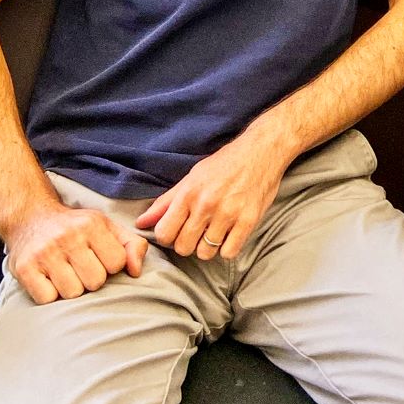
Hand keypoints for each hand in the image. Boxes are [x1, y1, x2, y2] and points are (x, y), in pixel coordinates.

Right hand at [5, 203, 148, 304]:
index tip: (99, 258)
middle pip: (95, 281)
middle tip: (81, 267)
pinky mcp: (24, 269)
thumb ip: (132, 245)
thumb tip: (136, 271)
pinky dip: (50, 295)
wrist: (31, 219)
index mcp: (91, 224)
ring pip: (73, 293)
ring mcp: (44, 253)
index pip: (117, 262)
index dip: (111, 265)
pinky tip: (49, 279)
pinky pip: (48, 299)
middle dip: (91, 279)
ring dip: (71, 288)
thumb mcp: (107, 227)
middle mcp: (68, 237)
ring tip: (65, 273)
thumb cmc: (75, 228)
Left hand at [134, 136, 284, 261]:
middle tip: (196, 232)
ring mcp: (229, 214)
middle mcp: (206, 204)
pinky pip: (229, 252)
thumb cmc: (225, 163)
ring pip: (206, 253)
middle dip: (187, 243)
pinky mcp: (248, 221)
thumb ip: (166, 202)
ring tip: (214, 232)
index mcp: (189, 193)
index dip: (167, 236)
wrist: (262, 151)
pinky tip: (229, 235)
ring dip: (208, 247)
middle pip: (183, 247)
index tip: (176, 230)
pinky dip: (227, 248)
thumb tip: (141, 222)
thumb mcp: (192, 177)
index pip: (164, 233)